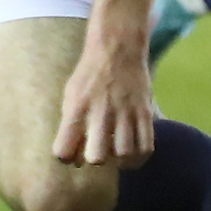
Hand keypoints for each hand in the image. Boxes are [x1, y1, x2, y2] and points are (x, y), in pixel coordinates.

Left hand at [52, 0, 157, 167]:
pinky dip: (139, 157)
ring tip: (116, 154)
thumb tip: (73, 161)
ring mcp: (125, 112)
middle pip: (96, 157)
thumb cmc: (89, 76)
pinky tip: (132, 154)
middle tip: (97, 151)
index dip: (66, 158)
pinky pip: (146, 146)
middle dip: (95, 160)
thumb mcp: (70, 95)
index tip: (71, 153)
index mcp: (76, 108)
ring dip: (119, 160)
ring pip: (124, 154)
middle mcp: (100, 112)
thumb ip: (70, 126)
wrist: (117, 49)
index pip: (63, 150)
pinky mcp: (145, 112)